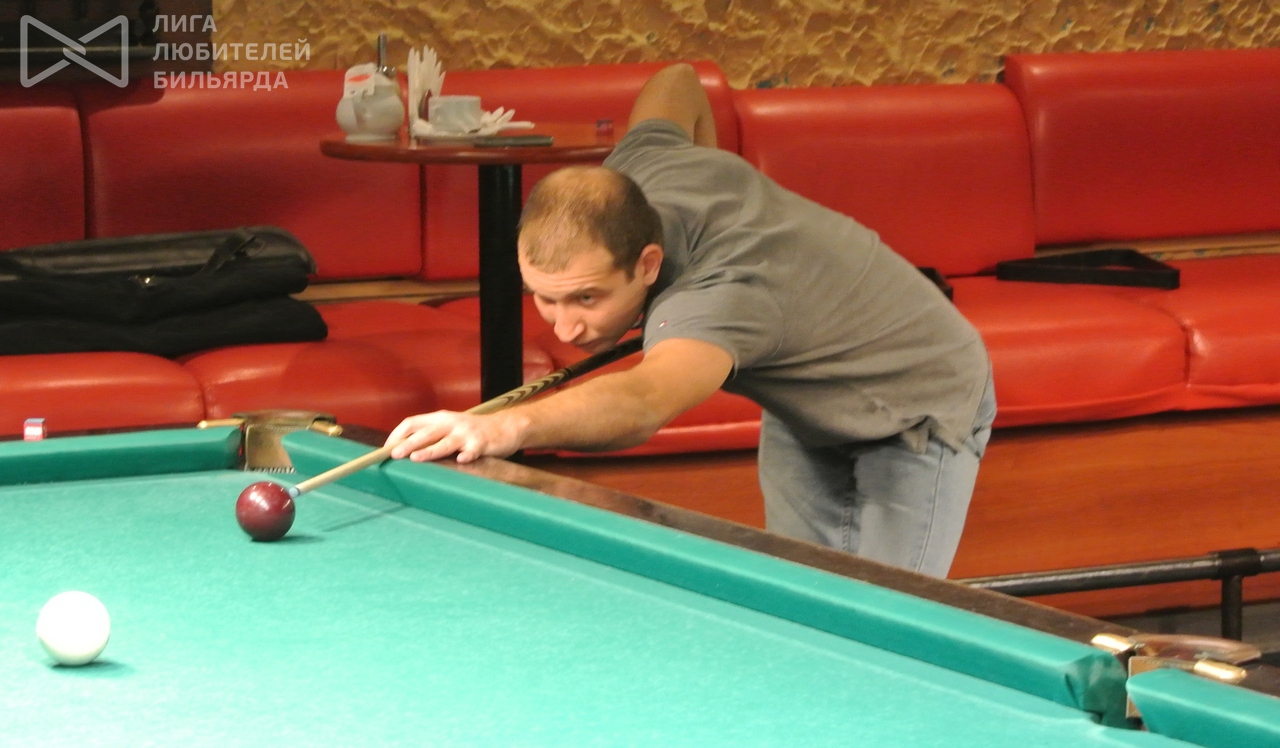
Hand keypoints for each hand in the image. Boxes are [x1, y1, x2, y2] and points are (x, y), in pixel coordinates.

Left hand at [385, 410, 523, 462]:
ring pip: (446, 442)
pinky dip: (467, 455)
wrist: (505, 427)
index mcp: (439, 419)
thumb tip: (402, 451)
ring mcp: (467, 433)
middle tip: (394, 454)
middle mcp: (451, 423)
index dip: (397, 435)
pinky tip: (461, 460)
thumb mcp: (449, 428)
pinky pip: (473, 450)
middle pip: (426, 433)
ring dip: (431, 450)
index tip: (386, 450)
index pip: (412, 423)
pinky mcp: (482, 443)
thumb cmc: (471, 432)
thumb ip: (430, 436)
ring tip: (417, 458)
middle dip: (409, 443)